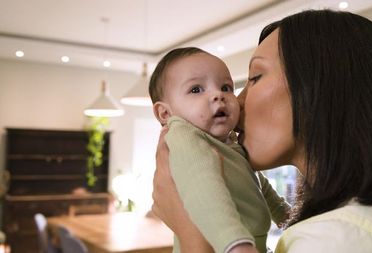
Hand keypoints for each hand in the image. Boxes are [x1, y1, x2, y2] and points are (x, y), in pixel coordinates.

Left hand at [150, 127, 213, 252]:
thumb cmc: (205, 209)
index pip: (163, 147)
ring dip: (169, 166)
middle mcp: (158, 183)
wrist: (197, 238)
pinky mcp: (158, 207)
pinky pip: (161, 189)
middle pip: (160, 159)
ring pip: (161, 174)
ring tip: (179, 160)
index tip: (170, 126)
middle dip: (167, 147)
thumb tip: (210, 147)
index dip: (166, 135)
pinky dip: (168, 182)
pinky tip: (178, 182)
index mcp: (167, 174)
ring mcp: (156, 196)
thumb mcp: (210, 181)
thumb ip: (209, 161)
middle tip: (174, 136)